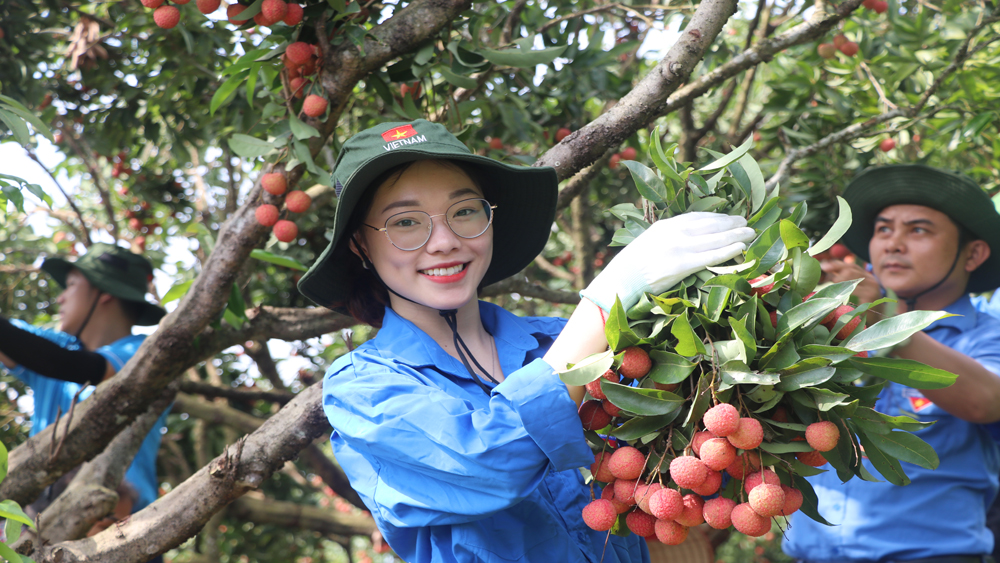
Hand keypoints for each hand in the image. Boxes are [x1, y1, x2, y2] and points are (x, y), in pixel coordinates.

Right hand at [582, 212, 754, 311]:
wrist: (620, 281)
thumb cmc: (634, 267)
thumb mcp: (650, 243)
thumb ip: (669, 238)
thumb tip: (689, 240)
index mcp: (665, 226)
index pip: (697, 217)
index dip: (716, 217)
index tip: (729, 217)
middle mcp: (673, 233)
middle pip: (709, 224)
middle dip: (730, 223)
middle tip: (746, 223)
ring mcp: (678, 248)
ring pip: (714, 238)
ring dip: (735, 235)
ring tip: (750, 234)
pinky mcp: (681, 265)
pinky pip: (710, 256)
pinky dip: (727, 250)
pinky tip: (740, 247)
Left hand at [819, 259, 882, 304]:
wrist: (876, 319)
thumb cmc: (862, 306)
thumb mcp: (854, 291)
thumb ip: (845, 281)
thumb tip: (828, 271)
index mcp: (867, 276)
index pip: (851, 266)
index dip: (837, 265)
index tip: (824, 265)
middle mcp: (871, 280)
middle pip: (851, 270)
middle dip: (836, 271)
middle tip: (826, 276)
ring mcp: (872, 287)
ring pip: (852, 278)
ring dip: (839, 280)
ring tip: (832, 283)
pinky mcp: (870, 296)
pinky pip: (854, 290)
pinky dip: (844, 290)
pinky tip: (837, 293)